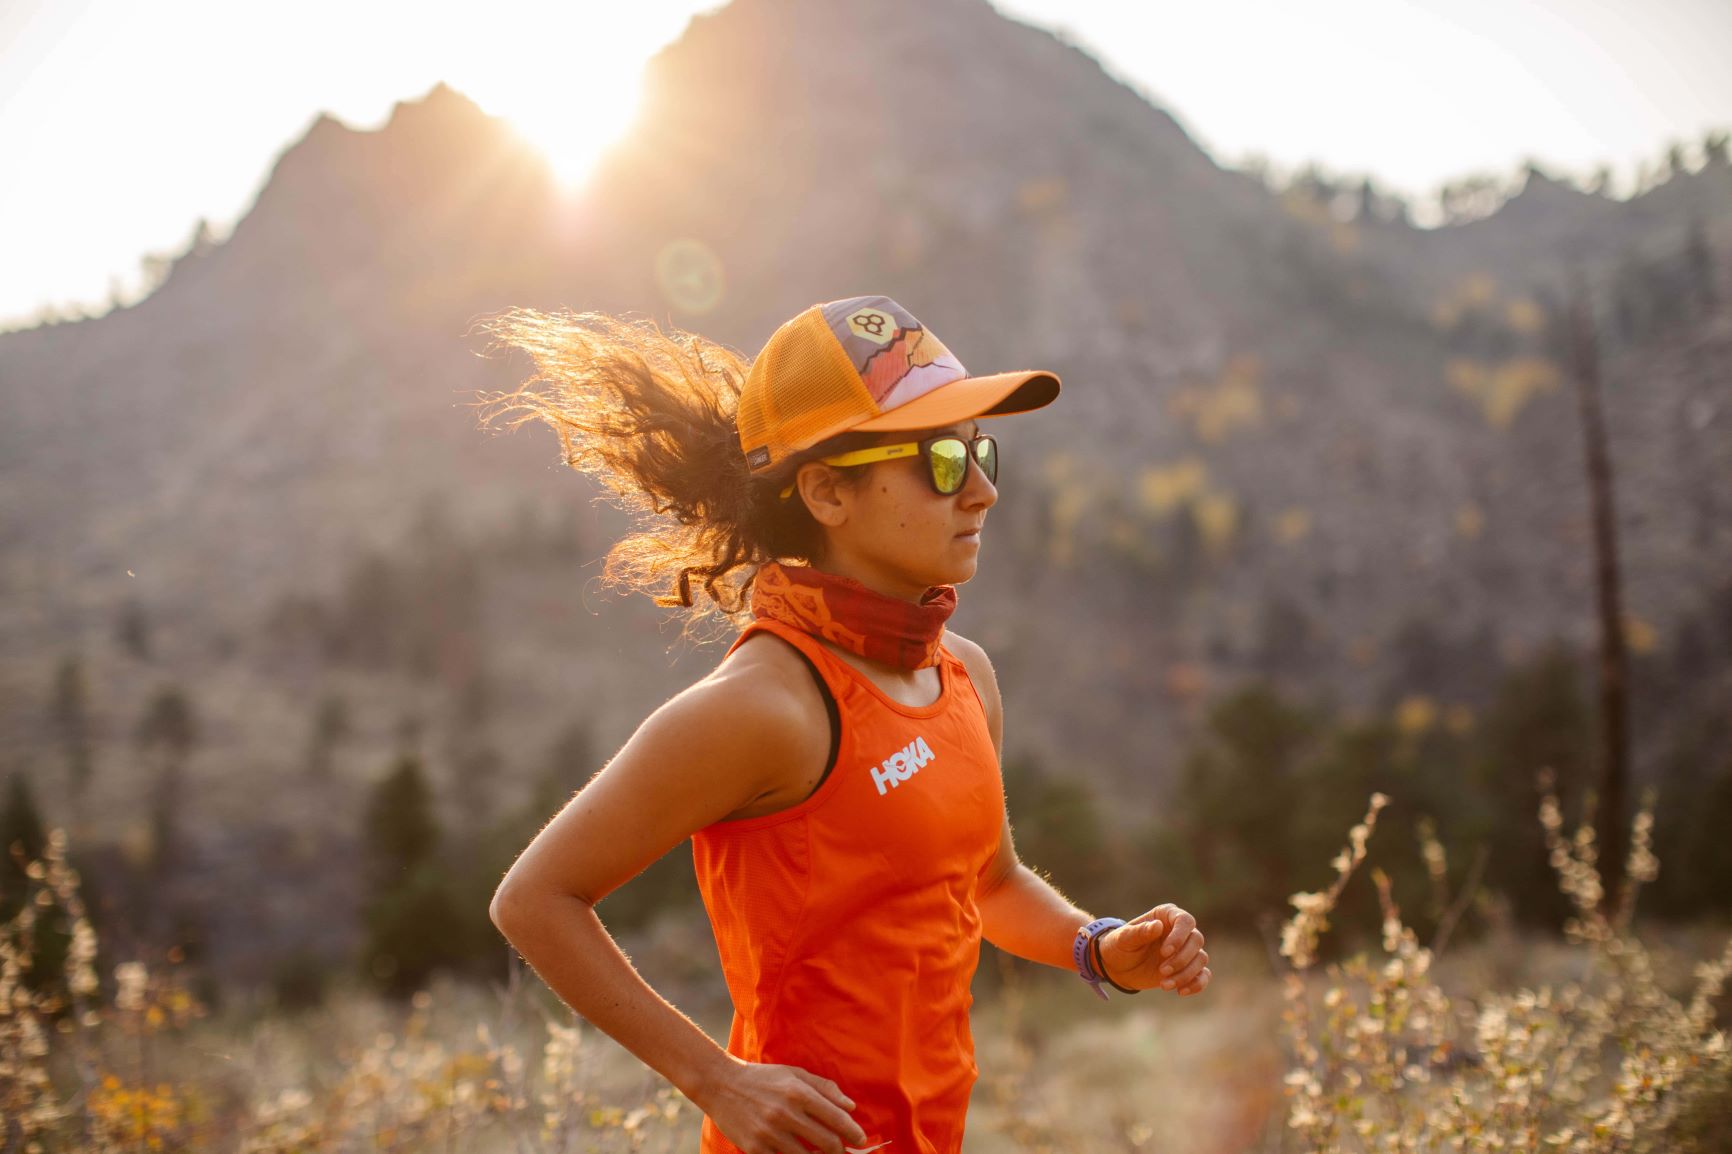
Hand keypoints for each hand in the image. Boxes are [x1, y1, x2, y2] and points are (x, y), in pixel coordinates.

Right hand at [696, 1055, 870, 1153]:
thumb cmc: (762, 1078)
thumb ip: (824, 1088)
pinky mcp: (755, 1148)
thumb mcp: (794, 1074)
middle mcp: (786, 1113)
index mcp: (798, 1092)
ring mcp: (770, 1133)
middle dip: (841, 1151)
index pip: (836, 1118)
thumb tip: (850, 1107)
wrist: (720, 1084)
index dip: (853, 1132)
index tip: (860, 1140)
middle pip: (827, 1143)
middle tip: (844, 1153)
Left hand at [1097, 903, 1210, 995]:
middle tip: (1162, 971)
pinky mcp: (1188, 968)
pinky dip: (1196, 984)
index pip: (1185, 921)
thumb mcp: (1123, 939)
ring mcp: (1186, 950)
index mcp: (1166, 916)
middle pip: (1196, 940)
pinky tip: (1180, 992)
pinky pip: (1204, 975)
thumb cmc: (1120, 946)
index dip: (1179, 937)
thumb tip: (1157, 926)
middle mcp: (1180, 931)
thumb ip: (1139, 932)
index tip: (1164, 952)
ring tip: (1164, 985)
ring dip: (1185, 974)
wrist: (1119, 967)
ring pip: (1201, 958)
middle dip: (1181, 959)